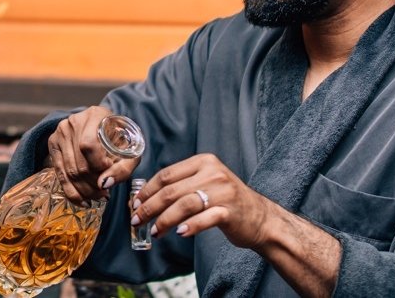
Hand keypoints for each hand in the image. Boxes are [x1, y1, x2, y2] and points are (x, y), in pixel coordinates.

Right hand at [45, 106, 140, 203]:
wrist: (104, 127)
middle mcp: (75, 121)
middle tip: (105, 194)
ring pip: (69, 171)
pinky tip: (83, 200)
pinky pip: (60, 173)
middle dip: (93, 184)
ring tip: (97, 197)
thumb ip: (123, 169)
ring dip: (84, 190)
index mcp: (96, 115)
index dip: (98, 165)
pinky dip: (72, 192)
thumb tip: (104, 185)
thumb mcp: (130, 151)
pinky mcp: (53, 143)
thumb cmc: (119, 140)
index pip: (88, 145)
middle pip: (79, 162)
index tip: (108, 172)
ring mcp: (61, 131)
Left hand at [131, 153, 273, 247]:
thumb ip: (180, 185)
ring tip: (155, 231)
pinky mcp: (230, 211)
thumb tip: (144, 197)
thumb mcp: (205, 183)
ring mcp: (223, 192)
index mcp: (203, 161)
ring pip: (184, 205)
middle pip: (171, 190)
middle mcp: (213, 173)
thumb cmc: (226, 202)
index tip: (134, 204)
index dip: (147, 190)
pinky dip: (189, 226)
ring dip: (164, 220)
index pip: (166, 175)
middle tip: (137, 220)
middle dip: (150, 207)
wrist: (261, 218)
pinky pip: (204, 219)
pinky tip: (178, 233)